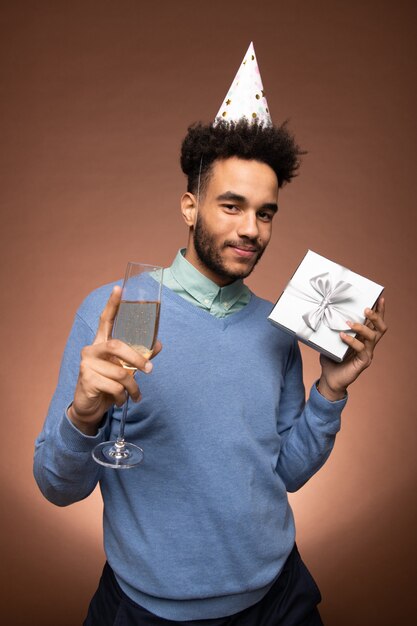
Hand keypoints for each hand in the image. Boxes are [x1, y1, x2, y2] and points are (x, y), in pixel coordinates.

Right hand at [68, 286, 161, 434]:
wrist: (90, 407)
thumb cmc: (108, 383)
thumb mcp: (125, 369)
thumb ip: (139, 356)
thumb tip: (158, 344)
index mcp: (101, 343)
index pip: (106, 319)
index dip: (112, 304)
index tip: (119, 288)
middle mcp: (91, 349)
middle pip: (117, 346)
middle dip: (137, 359)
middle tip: (150, 370)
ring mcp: (87, 364)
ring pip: (120, 372)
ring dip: (132, 386)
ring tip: (134, 394)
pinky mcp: (86, 379)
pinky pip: (114, 386)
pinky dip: (122, 396)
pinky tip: (120, 399)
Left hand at [317, 296, 386, 400]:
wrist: (329, 379)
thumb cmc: (331, 358)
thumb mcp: (331, 340)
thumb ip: (332, 329)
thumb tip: (324, 312)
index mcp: (364, 337)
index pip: (375, 322)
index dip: (380, 310)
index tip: (379, 298)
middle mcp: (369, 344)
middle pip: (381, 328)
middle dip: (376, 316)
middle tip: (366, 309)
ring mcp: (367, 353)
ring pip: (372, 337)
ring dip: (361, 327)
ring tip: (348, 322)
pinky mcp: (363, 362)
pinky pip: (362, 349)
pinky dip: (352, 340)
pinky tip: (342, 336)